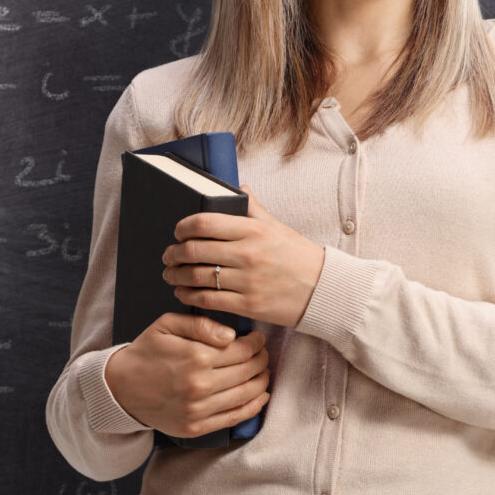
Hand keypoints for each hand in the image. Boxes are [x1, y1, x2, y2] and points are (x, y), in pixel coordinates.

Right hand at [102, 313, 269, 437]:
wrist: (119, 387)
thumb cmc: (146, 352)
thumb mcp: (167, 325)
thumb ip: (201, 325)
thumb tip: (232, 336)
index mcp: (195, 357)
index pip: (243, 350)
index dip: (256, 343)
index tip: (257, 339)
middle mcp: (200, 385)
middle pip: (248, 371)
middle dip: (261, 360)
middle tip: (262, 354)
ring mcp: (198, 409)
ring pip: (247, 394)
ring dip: (261, 381)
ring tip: (263, 371)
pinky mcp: (196, 426)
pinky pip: (235, 417)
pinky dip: (254, 406)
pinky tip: (261, 395)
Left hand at [163, 194, 327, 327]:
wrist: (325, 289)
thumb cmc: (300, 257)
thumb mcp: (278, 227)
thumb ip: (255, 209)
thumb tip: (239, 188)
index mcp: (254, 231)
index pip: (204, 223)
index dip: (183, 227)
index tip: (178, 232)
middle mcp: (248, 254)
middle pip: (194, 250)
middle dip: (173, 253)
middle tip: (168, 255)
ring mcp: (248, 281)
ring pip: (196, 277)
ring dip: (176, 276)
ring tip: (172, 275)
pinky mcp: (248, 305)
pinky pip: (208, 300)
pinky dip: (189, 296)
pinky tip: (184, 293)